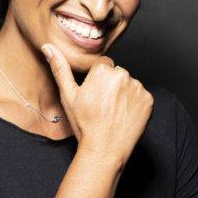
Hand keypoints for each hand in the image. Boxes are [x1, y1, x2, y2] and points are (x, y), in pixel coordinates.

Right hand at [41, 43, 153, 167]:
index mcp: (103, 70)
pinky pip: (141, 96)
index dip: (97, 81)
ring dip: (124, 94)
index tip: (95, 96)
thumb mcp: (68, 96)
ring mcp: (138, 88)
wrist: (104, 150)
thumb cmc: (84, 124)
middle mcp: (123, 75)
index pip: (103, 65)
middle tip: (103, 106)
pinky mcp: (149, 100)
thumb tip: (48, 47)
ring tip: (114, 112)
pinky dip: (135, 104)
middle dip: (112, 85)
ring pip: (129, 84)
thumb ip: (60, 68)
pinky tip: (125, 115)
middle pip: (117, 73)